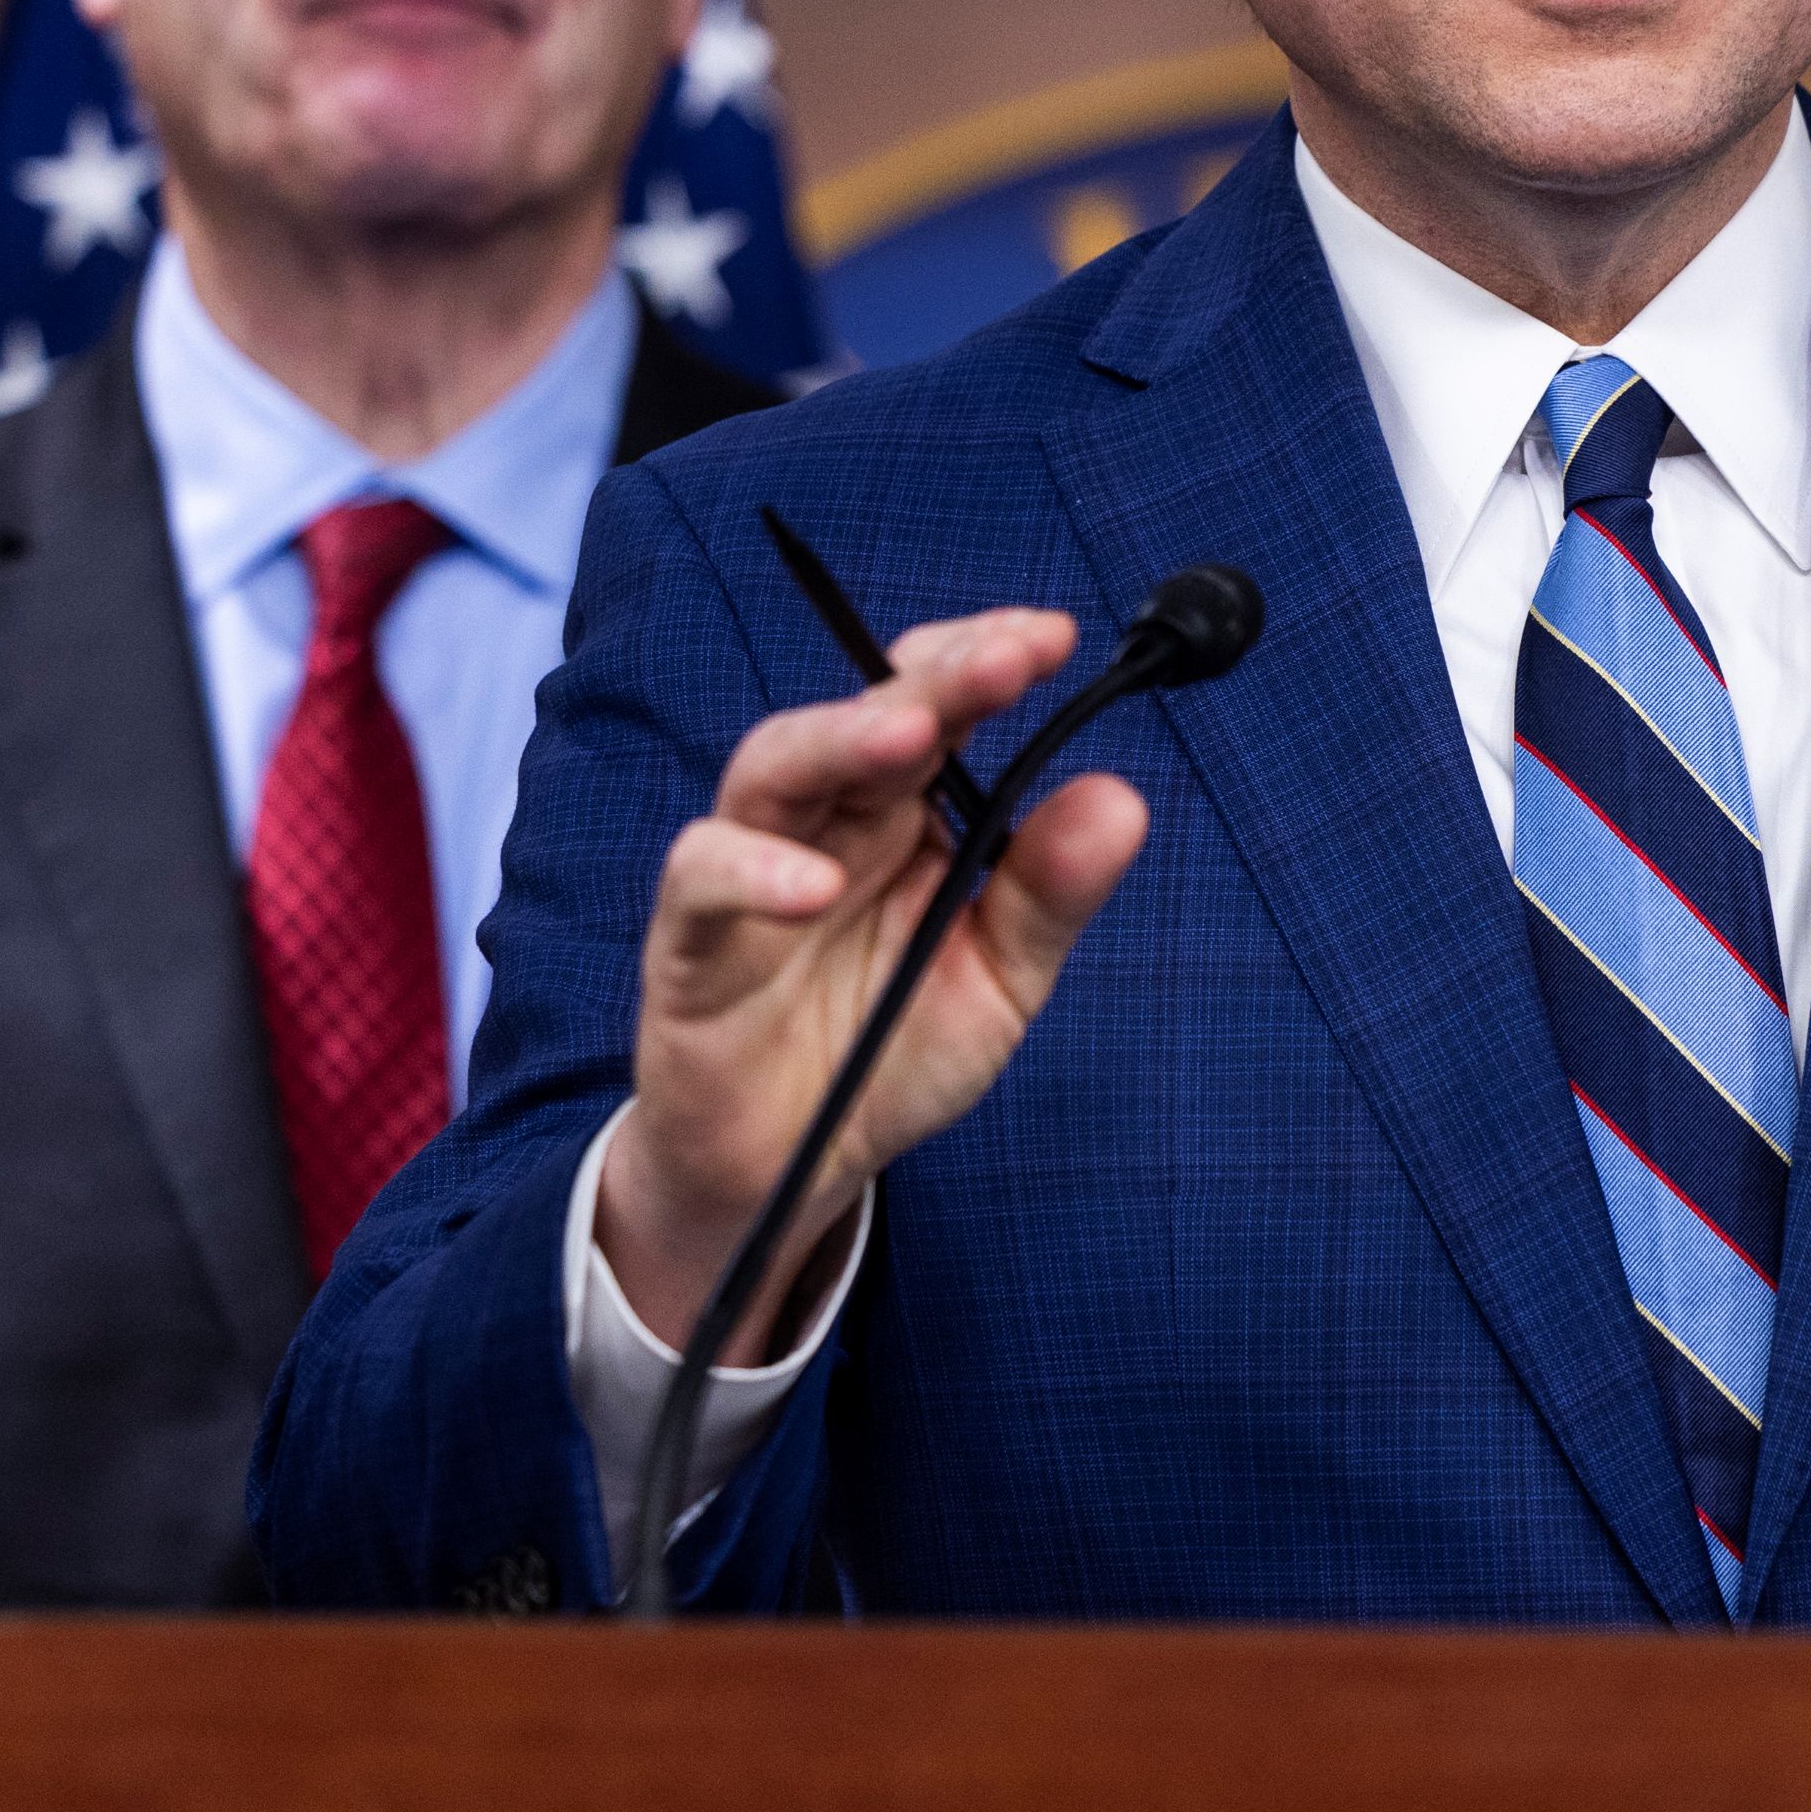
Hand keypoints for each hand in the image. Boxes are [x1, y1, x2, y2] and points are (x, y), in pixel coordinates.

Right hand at [593, 609, 1150, 1355]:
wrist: (789, 1173)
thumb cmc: (887, 1054)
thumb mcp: (997, 982)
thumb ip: (1048, 895)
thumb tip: (1122, 797)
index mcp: (905, 815)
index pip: (938, 703)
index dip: (986, 660)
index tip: (1056, 638)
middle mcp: (827, 822)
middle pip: (865, 717)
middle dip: (935, 678)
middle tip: (1006, 660)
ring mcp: (749, 870)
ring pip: (774, 767)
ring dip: (841, 740)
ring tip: (910, 732)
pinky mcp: (689, 939)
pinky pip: (704, 878)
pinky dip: (753, 870)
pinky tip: (813, 885)